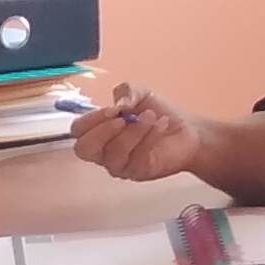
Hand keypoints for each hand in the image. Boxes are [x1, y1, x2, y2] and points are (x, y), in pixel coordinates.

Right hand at [65, 81, 208, 182]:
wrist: (186, 130)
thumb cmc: (157, 113)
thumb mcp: (140, 93)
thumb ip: (126, 91)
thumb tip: (119, 105)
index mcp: (97, 131)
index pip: (78, 131)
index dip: (91, 120)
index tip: (113, 109)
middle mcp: (103, 151)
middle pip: (84, 149)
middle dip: (102, 131)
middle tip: (124, 118)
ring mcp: (118, 165)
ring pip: (114, 152)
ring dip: (134, 130)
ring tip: (151, 117)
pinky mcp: (136, 172)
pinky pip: (136, 157)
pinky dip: (150, 137)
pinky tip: (161, 125)